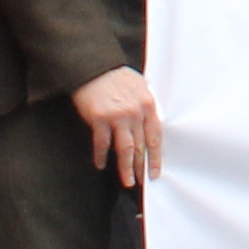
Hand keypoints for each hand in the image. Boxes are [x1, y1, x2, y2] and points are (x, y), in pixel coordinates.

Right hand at [72, 61, 163, 185]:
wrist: (93, 67)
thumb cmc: (115, 75)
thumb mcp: (139, 85)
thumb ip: (146, 103)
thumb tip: (152, 119)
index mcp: (148, 104)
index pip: (155, 136)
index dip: (156, 157)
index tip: (155, 172)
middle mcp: (136, 112)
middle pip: (141, 146)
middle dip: (141, 167)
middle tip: (140, 181)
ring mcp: (118, 116)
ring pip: (125, 149)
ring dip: (126, 168)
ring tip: (127, 181)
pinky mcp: (99, 119)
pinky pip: (102, 144)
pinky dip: (101, 156)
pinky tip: (101, 164)